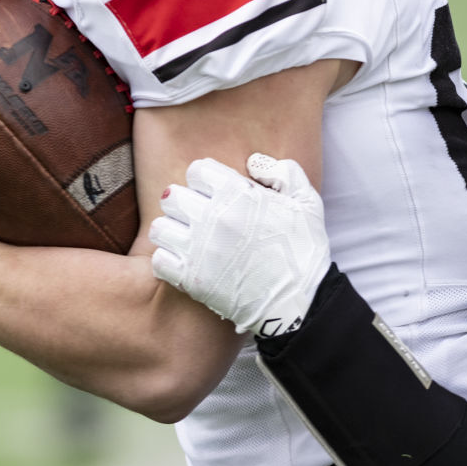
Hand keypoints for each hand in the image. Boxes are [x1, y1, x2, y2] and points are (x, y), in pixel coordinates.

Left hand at [150, 153, 330, 336]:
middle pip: (173, 196)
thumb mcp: (307, 202)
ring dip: (172, 231)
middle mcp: (213, 217)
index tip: (213, 193)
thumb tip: (253, 162)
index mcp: (238, 194)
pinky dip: (168, 261)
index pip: (197, 170)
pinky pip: (159, 260)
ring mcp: (199, 249)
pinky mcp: (191, 279)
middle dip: (184, 202)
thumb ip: (283, 172)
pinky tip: (184, 263)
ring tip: (187, 239)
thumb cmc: (304, 252)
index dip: (206, 180)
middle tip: (197, 216)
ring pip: (160, 227)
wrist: (300, 303)